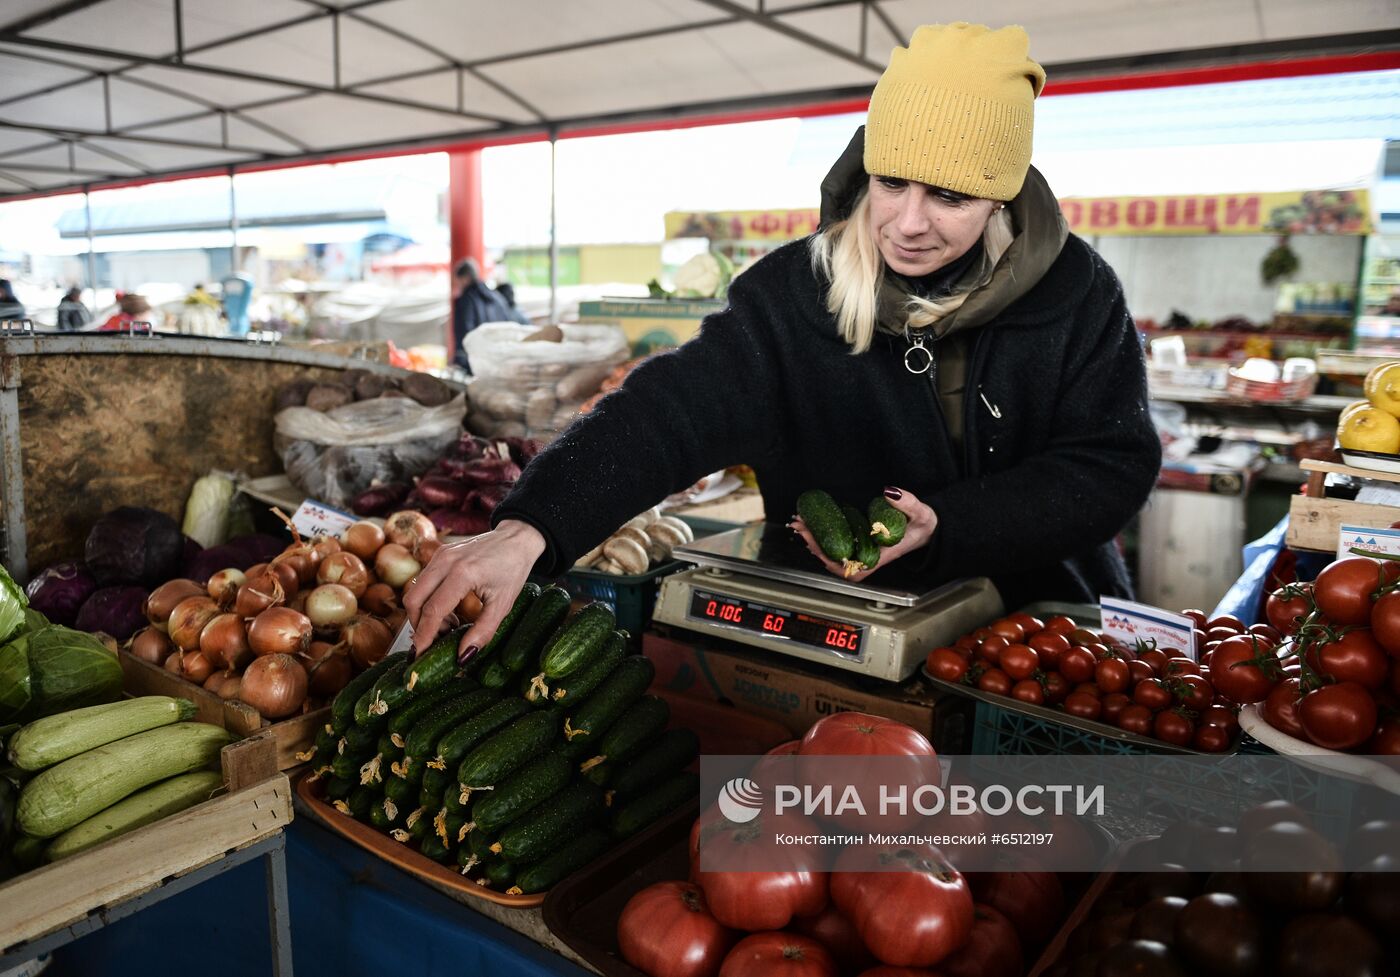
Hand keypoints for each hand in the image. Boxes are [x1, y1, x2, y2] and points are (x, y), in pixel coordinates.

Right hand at [402, 519, 545, 660]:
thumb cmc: (512, 570)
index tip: (421, 654)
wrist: (516, 539)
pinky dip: (429, 601)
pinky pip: (423, 582)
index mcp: (463, 573)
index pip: (433, 609)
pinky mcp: (439, 555)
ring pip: (414, 591)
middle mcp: (446, 562)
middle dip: (419, 625)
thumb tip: (462, 656)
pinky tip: (449, 610)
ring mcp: (440, 556)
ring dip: (424, 614)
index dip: (425, 635)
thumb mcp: (503, 605)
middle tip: (437, 639)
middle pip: (414, 600)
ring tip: (450, 625)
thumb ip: (483, 632)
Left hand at [789, 487, 936, 582]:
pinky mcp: (859, 541)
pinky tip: (812, 523)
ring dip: (815, 540)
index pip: (853, 568)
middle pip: (836, 561)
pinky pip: (837, 543)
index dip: (834, 562)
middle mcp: (869, 556)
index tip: (818, 549)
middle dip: (815, 546)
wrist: (928, 529)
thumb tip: (889, 492)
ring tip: (800, 523)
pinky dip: (822, 535)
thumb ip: (908, 503)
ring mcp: (862, 549)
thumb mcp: (921, 513)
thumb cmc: (925, 525)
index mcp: (882, 555)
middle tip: (800, 527)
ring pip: (834, 553)